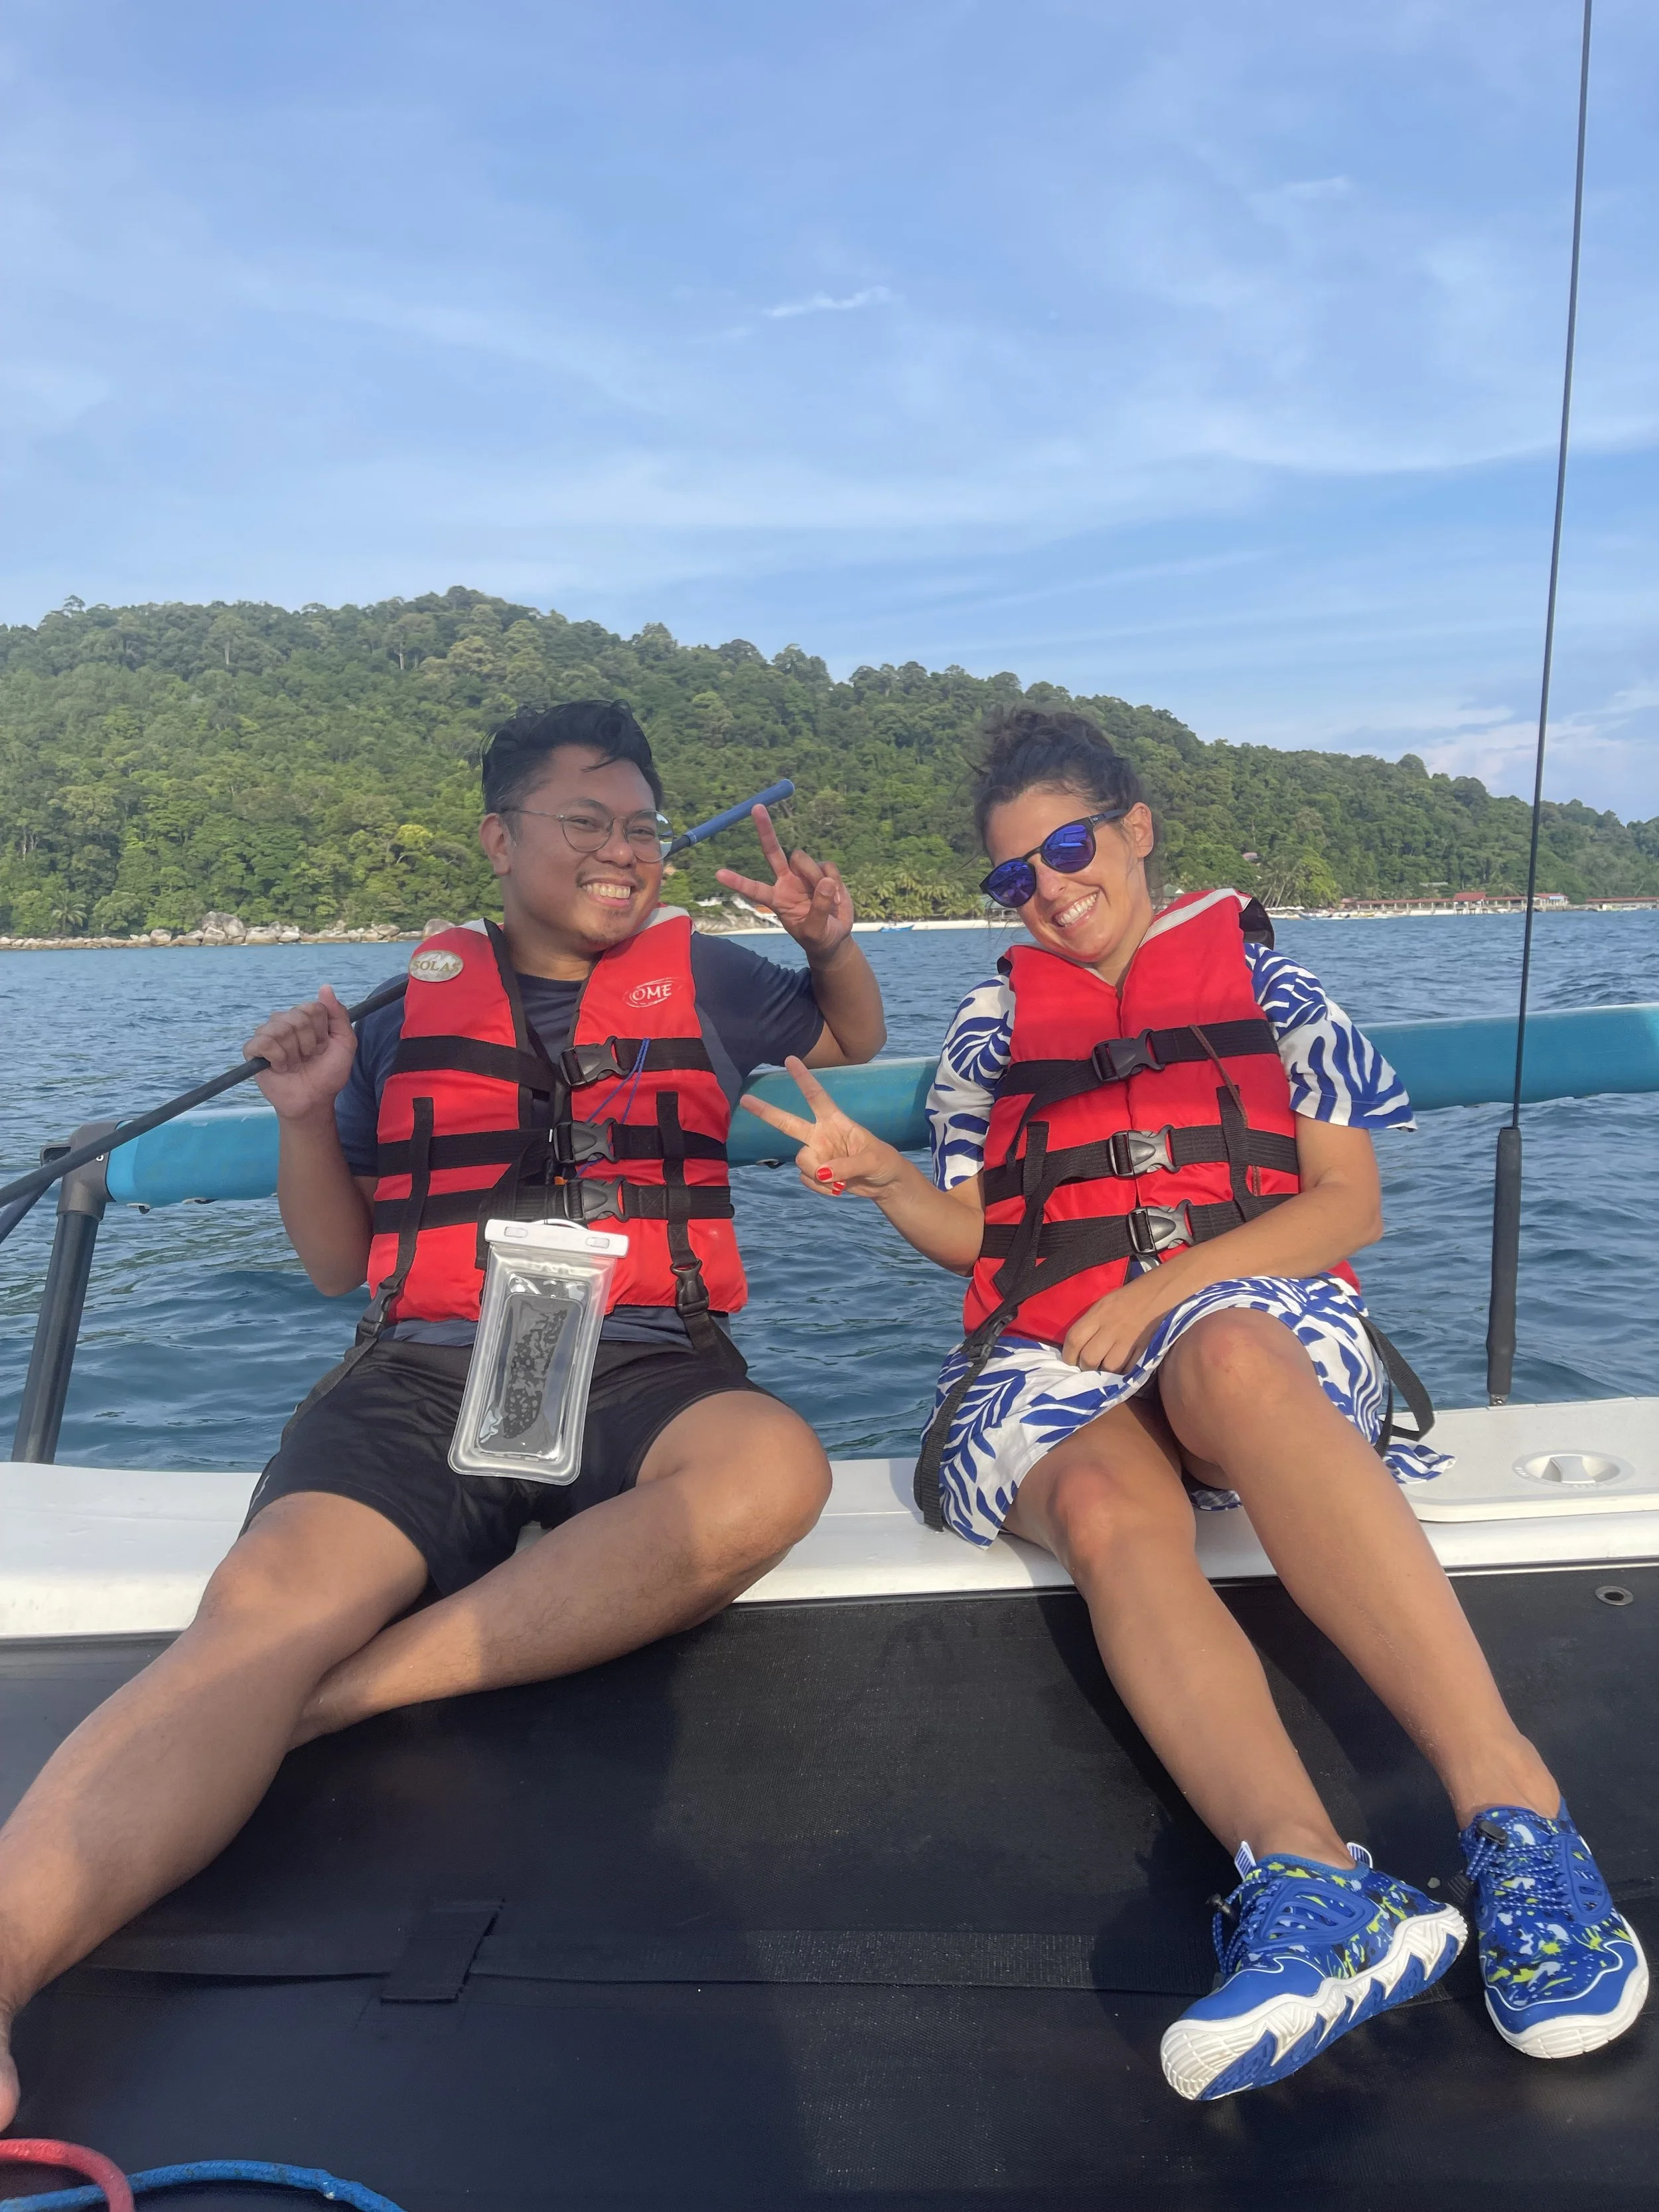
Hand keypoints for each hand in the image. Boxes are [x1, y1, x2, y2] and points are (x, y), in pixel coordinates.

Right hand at [246, 986, 357, 1120]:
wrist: (314, 1099)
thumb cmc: (329, 1073)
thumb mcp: (345, 1044)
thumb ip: (339, 1015)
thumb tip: (325, 987)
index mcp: (306, 1018)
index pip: (313, 1007)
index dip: (321, 1031)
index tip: (324, 1046)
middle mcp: (285, 1022)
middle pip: (297, 1017)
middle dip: (308, 1043)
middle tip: (308, 1057)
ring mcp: (268, 1035)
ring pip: (280, 1029)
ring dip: (293, 1053)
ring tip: (295, 1064)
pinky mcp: (253, 1051)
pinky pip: (262, 1042)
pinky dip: (277, 1058)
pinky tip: (280, 1067)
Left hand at [716, 805, 853, 961]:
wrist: (835, 938)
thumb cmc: (819, 937)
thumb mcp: (816, 931)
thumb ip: (819, 909)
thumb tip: (827, 882)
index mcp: (776, 899)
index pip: (753, 888)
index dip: (737, 881)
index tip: (718, 874)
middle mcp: (786, 881)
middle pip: (773, 851)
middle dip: (765, 830)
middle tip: (756, 807)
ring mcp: (804, 875)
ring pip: (804, 860)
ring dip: (815, 877)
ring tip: (827, 901)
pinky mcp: (824, 871)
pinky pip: (827, 866)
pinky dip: (835, 882)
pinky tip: (837, 899)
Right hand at [738, 1056, 900, 1199]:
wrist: (885, 1185)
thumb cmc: (882, 1162)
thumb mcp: (871, 1160)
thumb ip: (845, 1165)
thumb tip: (820, 1172)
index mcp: (835, 1121)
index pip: (816, 1097)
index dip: (803, 1079)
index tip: (790, 1060)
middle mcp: (821, 1135)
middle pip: (788, 1122)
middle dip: (767, 1112)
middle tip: (745, 1099)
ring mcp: (817, 1154)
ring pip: (801, 1161)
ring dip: (818, 1175)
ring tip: (841, 1181)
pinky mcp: (816, 1173)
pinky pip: (807, 1180)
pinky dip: (822, 1188)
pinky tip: (838, 1188)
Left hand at [1060, 1275, 1170, 1373]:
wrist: (1153, 1295)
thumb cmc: (1123, 1298)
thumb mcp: (1100, 1305)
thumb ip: (1087, 1324)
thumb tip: (1076, 1347)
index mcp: (1098, 1315)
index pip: (1074, 1339)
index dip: (1068, 1355)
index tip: (1069, 1360)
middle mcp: (1111, 1329)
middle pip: (1089, 1358)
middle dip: (1084, 1366)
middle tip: (1086, 1365)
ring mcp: (1127, 1341)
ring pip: (1108, 1367)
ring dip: (1102, 1371)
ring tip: (1102, 1367)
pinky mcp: (1141, 1349)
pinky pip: (1126, 1369)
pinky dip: (1120, 1371)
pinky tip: (1117, 1366)